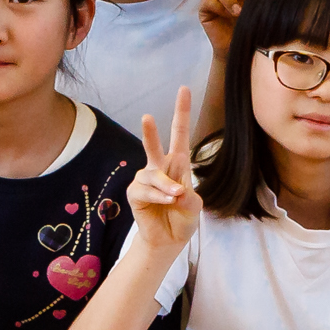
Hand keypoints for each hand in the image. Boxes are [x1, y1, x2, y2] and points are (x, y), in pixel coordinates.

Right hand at [127, 87, 204, 252]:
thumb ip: (188, 196)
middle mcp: (160, 167)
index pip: (180, 134)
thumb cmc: (182, 218)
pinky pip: (145, 189)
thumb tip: (175, 190)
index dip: (182, 112)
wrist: (168, 240)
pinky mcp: (135, 192)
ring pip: (152, 175)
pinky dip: (157, 196)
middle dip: (151, 131)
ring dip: (165, 186)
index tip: (184, 89)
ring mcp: (146, 179)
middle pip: (154, 144)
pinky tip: (165, 202)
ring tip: (175, 197)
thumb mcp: (194, 206)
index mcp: (178, 164)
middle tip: (147, 116)